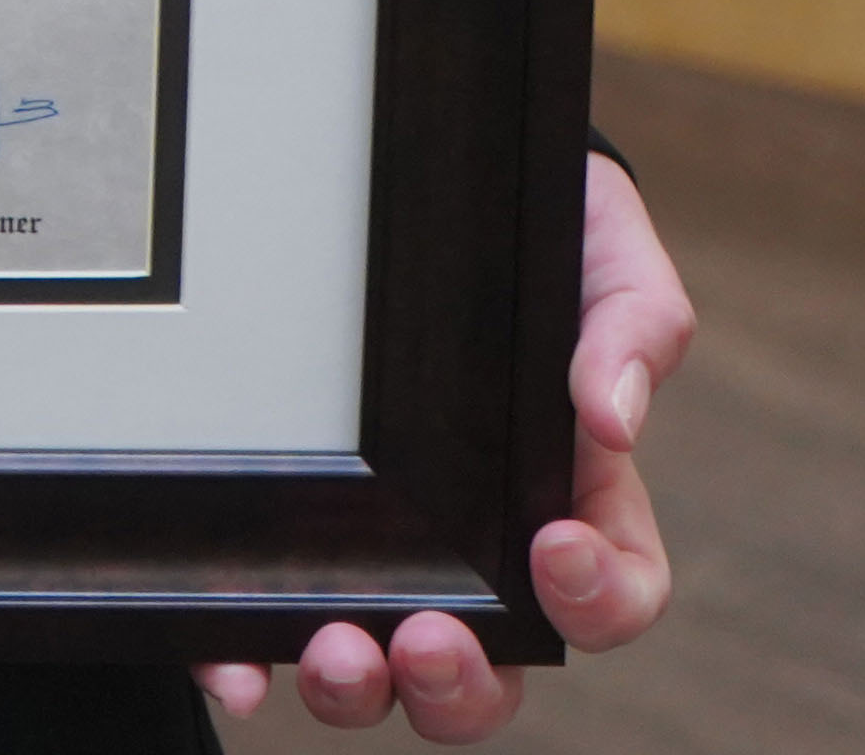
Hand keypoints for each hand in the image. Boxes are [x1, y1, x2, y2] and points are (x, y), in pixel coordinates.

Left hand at [196, 152, 689, 739]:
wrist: (422, 177)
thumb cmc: (533, 232)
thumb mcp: (603, 252)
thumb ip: (633, 325)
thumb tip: (614, 416)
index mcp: (568, 501)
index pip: (609, 593)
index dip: (597, 600)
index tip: (555, 550)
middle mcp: (475, 551)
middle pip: (489, 670)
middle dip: (460, 684)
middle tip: (428, 639)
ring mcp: (380, 553)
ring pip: (380, 671)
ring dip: (359, 688)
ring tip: (337, 648)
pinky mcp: (289, 543)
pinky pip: (263, 627)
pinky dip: (245, 660)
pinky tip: (231, 666)